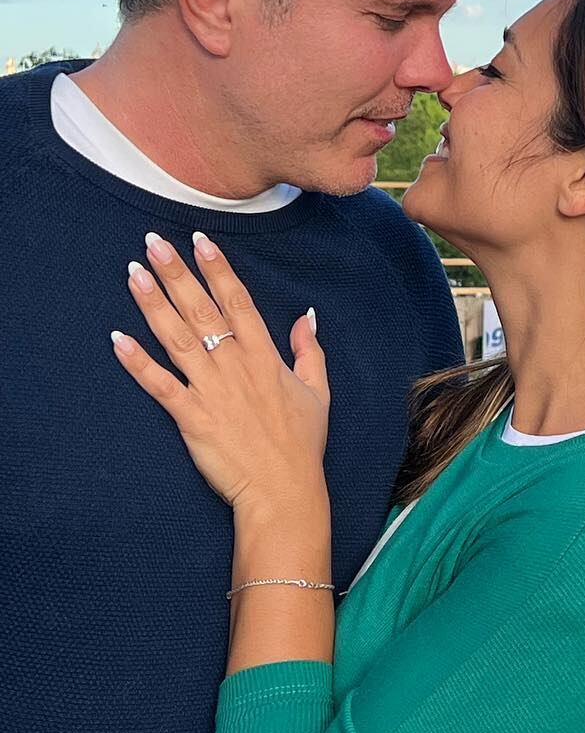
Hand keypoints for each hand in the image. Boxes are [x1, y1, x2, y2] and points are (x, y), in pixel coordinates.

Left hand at [111, 231, 329, 519]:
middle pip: (201, 309)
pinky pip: (160, 385)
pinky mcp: (191, 418)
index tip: (200, 241)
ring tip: (133, 274)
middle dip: (176, 274)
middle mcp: (234, 365)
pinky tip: (118, 339)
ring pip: (177, 338)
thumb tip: (307, 314)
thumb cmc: (302, 442)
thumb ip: (309, 348)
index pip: (237, 301)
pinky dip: (137, 362)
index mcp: (264, 355)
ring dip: (153, 304)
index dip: (217, 270)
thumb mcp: (317, 389)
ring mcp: (210, 390)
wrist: (283, 490)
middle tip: (154, 244)